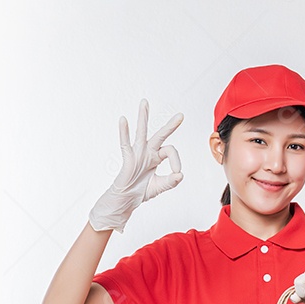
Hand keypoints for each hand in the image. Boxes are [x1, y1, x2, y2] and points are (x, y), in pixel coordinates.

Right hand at [89, 100, 183, 232]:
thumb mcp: (160, 186)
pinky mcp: (128, 158)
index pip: (170, 152)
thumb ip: (170, 181)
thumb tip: (180, 175)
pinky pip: (125, 143)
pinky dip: (124, 132)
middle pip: (160, 135)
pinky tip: (123, 119)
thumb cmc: (141, 191)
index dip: (176, 161)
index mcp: (156, 157)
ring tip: (145, 102)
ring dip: (143, 117)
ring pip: (141, 132)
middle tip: (181, 115)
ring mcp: (137, 153)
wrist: (126, 200)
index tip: (177, 172)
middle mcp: (148, 152)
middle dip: (170, 125)